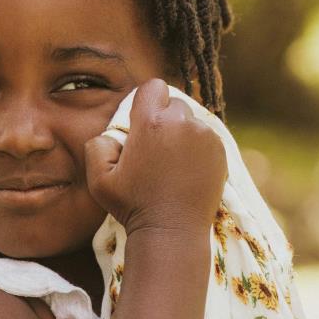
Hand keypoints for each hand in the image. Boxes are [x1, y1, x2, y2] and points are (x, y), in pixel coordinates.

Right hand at [84, 77, 225, 235]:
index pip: (153, 87)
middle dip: (164, 120)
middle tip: (155, 151)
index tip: (142, 125)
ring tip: (172, 166)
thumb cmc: (132, 206)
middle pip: (174, 104)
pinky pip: (206, 139)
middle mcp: (182, 123)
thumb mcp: (98, 179)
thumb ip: (97, 146)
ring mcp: (205, 137)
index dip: (146, 102)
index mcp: (151, 123)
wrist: (171, 231)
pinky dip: (198, 149)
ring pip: (191, 122)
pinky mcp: (220, 152)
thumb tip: (112, 134)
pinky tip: (187, 172)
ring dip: (182, 135)